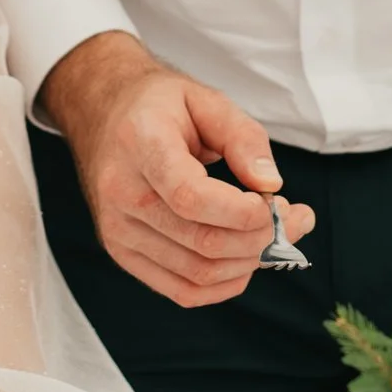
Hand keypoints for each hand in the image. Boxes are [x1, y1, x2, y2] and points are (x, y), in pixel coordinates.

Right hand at [41, 29, 312, 306]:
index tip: (274, 200)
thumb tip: (271, 185)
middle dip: (261, 237)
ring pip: (198, 273)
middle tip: (291, 216)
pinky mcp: (121, 252)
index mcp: (140, 145)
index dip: (243, 211)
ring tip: (272, 233)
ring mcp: (117, 229)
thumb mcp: (206, 100)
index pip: (191, 197)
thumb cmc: (157, 105)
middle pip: (202, 241)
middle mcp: (120, 193)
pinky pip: (181, 291)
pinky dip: (224, 285)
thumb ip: (244, 138)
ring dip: (249, 262)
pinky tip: (244, 260)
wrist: (100, 113)